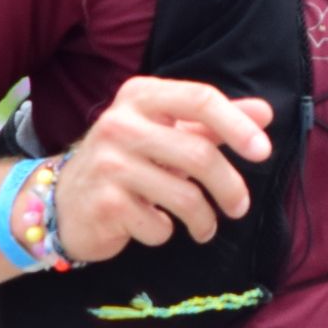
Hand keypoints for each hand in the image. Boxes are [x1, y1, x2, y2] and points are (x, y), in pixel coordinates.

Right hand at [49, 77, 272, 262]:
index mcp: (141, 96)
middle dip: (230, 187)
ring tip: (204, 227)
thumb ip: (212, 122)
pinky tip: (154, 225)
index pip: (201, 100)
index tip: (263, 152)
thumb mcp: (166, 132)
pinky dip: (166, 232)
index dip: (237, 126)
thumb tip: (265, 113)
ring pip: (184, 196)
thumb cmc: (127, 162)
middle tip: (239, 207)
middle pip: (199, 154)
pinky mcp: (104, 203)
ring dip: (204, 220)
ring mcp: (109, 163)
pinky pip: (159, 225)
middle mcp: (121, 123)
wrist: (63, 201)